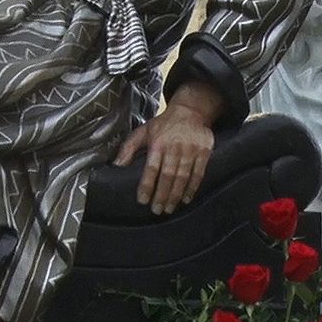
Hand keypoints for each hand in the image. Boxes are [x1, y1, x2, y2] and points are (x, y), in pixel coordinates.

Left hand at [114, 84, 219, 214]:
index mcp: (158, 143)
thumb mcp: (143, 131)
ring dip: (176, 195)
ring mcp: (191, 149)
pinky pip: (198, 173)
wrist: (190, 111)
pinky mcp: (204, 151)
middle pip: (168, 176)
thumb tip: (116, 165)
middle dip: (162, 195)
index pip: (151, 168)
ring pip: (183, 177)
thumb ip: (128, 148)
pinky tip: (186, 198)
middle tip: (157, 210)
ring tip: (170, 208)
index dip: (147, 185)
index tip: (143, 200)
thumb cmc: (163, 124)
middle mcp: (175, 147)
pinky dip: (193, 187)